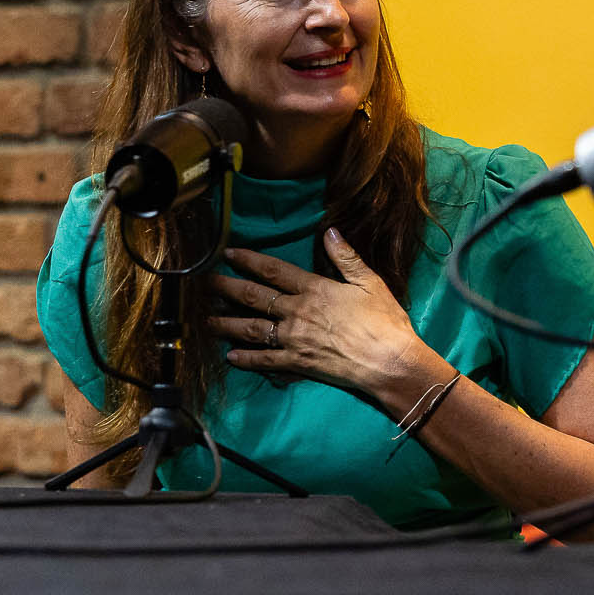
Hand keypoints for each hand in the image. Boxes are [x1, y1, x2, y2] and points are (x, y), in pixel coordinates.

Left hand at [209, 228, 444, 407]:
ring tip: (207, 321)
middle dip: (227, 289)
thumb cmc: (384, 320)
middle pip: (254, 297)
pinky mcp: (296, 363)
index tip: (229, 254)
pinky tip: (231, 356)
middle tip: (205, 284)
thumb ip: (346, 257)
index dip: (249, 261)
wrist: (387, 361)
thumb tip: (330, 231)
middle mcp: (297, 312)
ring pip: (251, 328)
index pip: (274, 270)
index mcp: (315, 289)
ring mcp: (293, 339)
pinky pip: (264, 360)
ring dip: (227, 324)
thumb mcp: (370, 282)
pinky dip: (246, 358)